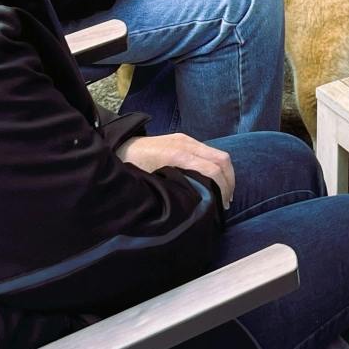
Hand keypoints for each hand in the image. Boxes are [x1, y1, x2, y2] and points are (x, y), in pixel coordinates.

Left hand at [119, 133, 233, 206]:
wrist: (118, 148)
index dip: (222, 188)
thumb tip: (191, 209)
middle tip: (226, 202)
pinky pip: (209, 151)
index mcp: (176, 156)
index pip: (211, 170)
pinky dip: (217, 167)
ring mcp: (186, 139)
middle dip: (229, 181)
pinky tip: (213, 181)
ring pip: (218, 154)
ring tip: (223, 194)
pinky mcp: (184, 139)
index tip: (222, 207)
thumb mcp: (148, 186)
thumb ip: (169, 193)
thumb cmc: (131, 170)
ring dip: (225, 174)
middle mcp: (185, 144)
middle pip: (221, 159)